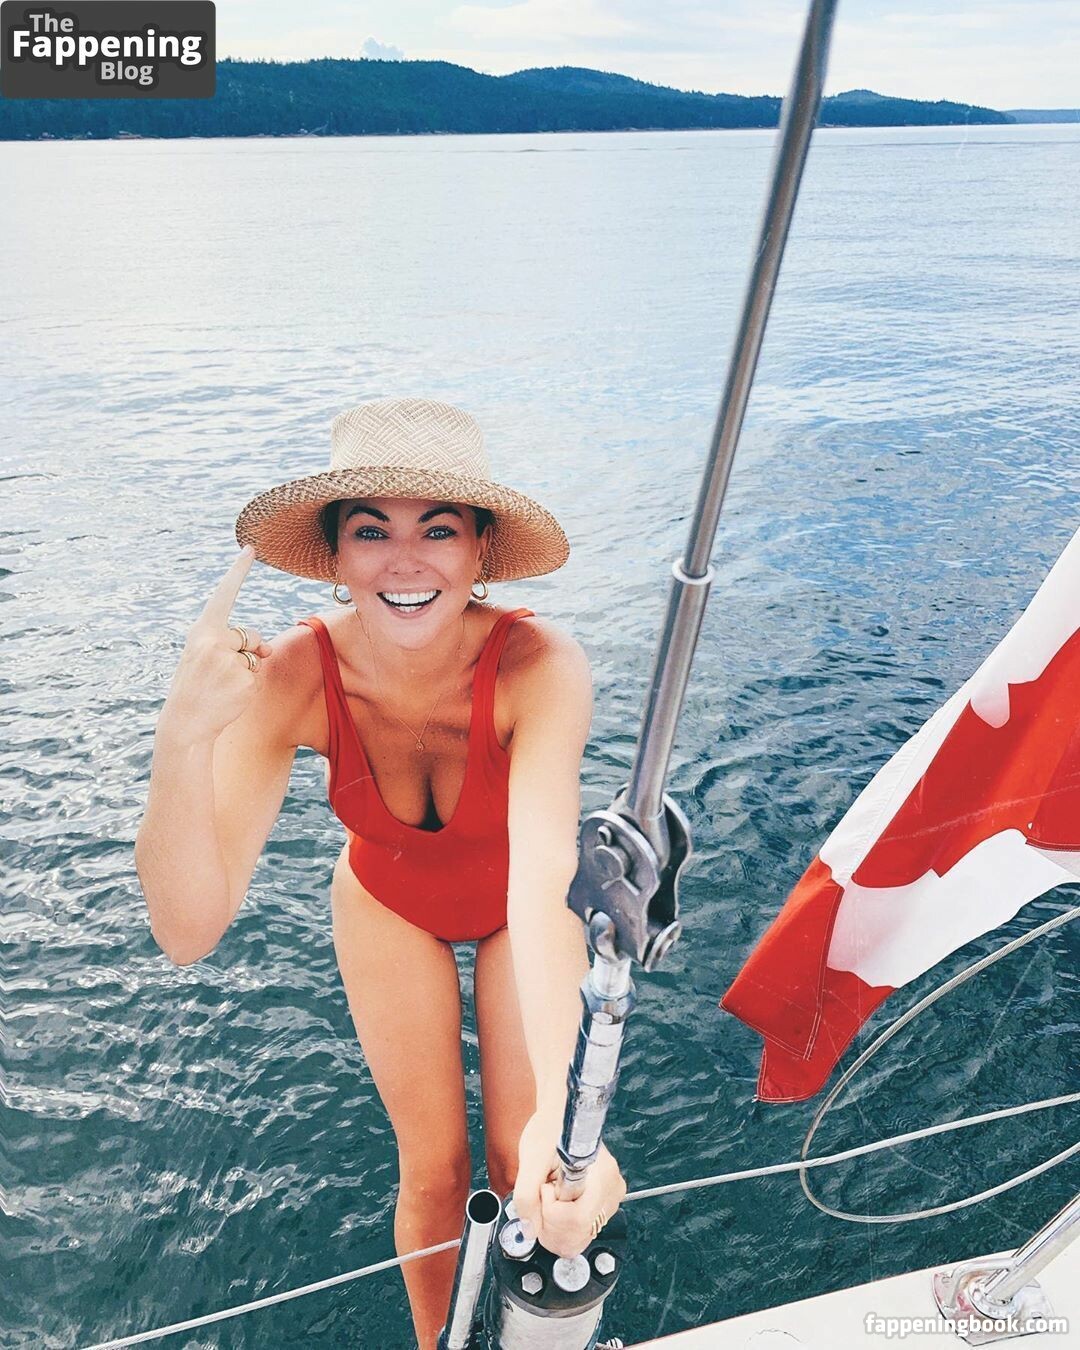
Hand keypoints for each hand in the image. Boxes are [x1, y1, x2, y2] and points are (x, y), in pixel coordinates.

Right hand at [162, 546, 272, 740]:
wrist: (185, 723)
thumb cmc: (197, 686)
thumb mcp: (208, 657)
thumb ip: (234, 643)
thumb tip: (266, 647)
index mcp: (202, 631)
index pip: (223, 595)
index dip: (238, 571)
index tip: (250, 547)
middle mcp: (214, 641)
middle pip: (251, 634)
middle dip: (247, 650)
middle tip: (219, 672)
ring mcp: (229, 661)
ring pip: (255, 657)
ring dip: (246, 670)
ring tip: (221, 686)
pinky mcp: (243, 680)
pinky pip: (257, 677)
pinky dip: (248, 687)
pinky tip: (229, 697)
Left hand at [513, 1111, 627, 1259]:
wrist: (558, 1118)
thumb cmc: (549, 1129)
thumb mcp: (531, 1159)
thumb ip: (527, 1196)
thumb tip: (530, 1230)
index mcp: (602, 1176)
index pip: (576, 1220)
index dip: (550, 1210)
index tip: (545, 1185)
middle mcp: (612, 1190)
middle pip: (579, 1235)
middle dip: (550, 1223)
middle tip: (544, 1192)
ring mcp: (609, 1200)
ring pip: (579, 1239)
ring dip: (555, 1226)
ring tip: (550, 1195)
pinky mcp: (602, 1206)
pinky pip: (580, 1233)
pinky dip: (562, 1227)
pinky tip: (557, 1204)